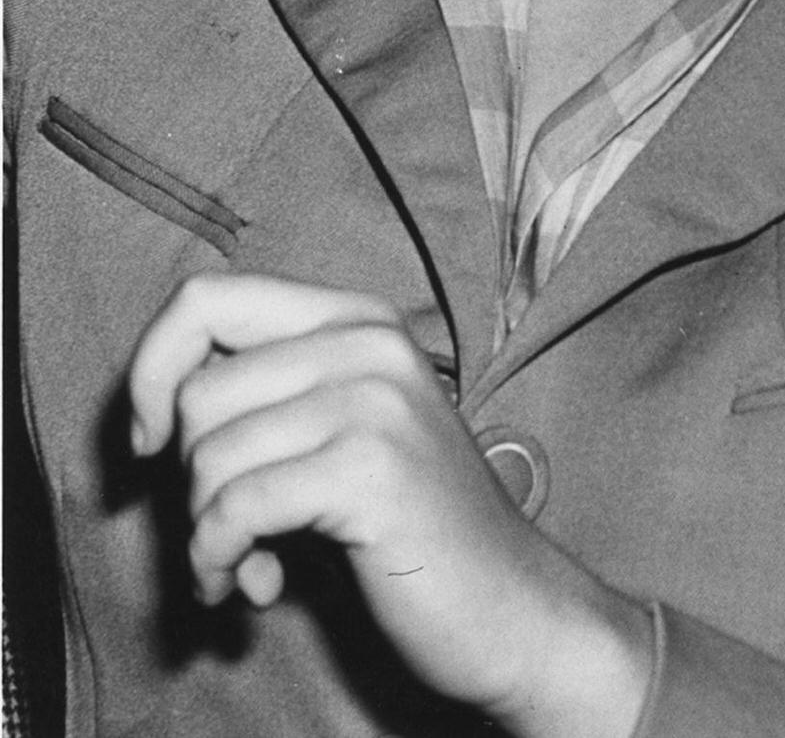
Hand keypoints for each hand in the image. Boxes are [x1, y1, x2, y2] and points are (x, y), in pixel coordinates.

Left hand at [128, 273, 651, 735]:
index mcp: (356, 318)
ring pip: (208, 454)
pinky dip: (221, 561)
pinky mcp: (370, 469)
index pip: (205, 298)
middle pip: (197, 392)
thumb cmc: (409, 527)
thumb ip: (268, 395)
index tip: (154, 442)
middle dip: (189, 480)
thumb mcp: (341, 428)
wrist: (511, 605)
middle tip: (231, 529)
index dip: (152, 369)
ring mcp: (374, 399)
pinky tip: (260, 588)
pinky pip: (235, 509)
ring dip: (205, 535)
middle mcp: (367, 340)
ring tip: (250, 566)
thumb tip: (153, 405)